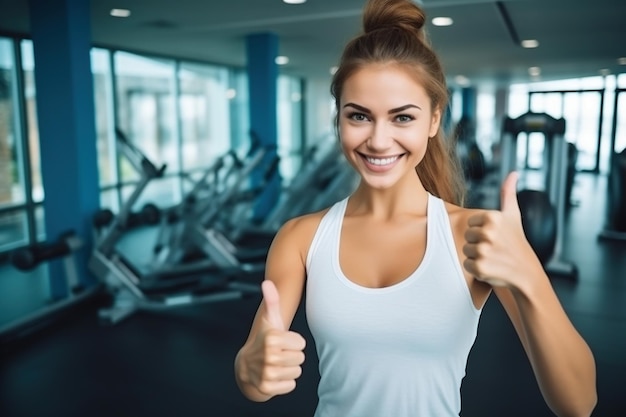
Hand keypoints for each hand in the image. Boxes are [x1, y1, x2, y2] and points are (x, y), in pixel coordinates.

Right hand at [244, 280, 305, 396]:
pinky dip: (285, 383)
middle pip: (301, 358)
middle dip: (292, 356)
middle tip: (279, 354)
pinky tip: (275, 377)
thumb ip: (272, 301)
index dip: (293, 342)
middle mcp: (269, 356)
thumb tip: (267, 282)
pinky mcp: (267, 388)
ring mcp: (267, 373)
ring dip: (289, 369)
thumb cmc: (264, 340)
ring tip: (276, 365)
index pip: (301, 343)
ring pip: (297, 372)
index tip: (281, 342)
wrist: (246, 367)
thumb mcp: (269, 320)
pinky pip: (291, 385)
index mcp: (272, 338)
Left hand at [462, 172, 542, 289]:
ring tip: (494, 258)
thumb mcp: (513, 216)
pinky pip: (467, 264)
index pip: (471, 222)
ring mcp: (483, 250)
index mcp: (493, 217)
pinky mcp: (480, 266)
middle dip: (479, 243)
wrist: (526, 273)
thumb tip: (513, 173)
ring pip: (466, 250)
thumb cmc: (517, 243)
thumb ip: (508, 193)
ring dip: (477, 256)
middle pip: (467, 236)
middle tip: (496, 249)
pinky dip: (476, 269)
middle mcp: (488, 232)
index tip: (496, 236)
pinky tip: (491, 268)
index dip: (482, 230)